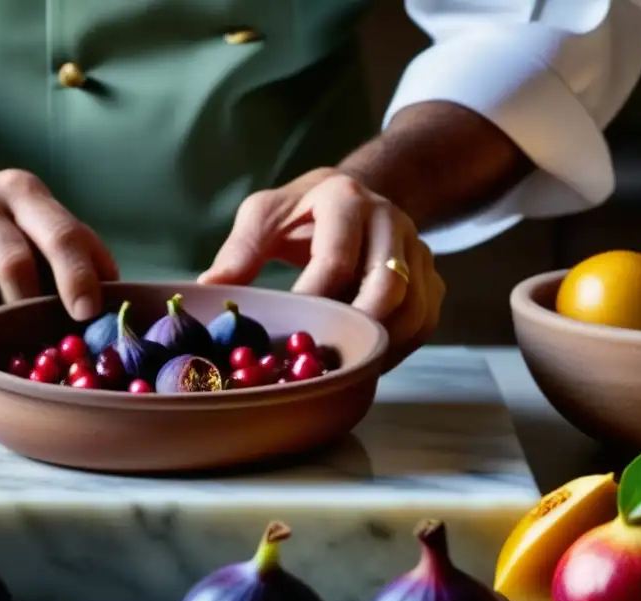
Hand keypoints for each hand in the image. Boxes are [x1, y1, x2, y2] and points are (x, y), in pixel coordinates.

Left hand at [198, 168, 444, 370]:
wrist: (359, 193)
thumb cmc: (303, 211)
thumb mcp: (266, 214)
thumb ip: (241, 250)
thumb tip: (209, 289)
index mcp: (346, 201)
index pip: (335, 259)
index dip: (313, 300)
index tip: (289, 331)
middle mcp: (391, 221)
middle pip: (388, 287)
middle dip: (355, 329)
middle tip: (321, 360)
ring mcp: (418, 251)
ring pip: (413, 310)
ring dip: (378, 346)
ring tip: (341, 368)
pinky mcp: (431, 278)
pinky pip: (424, 322)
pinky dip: (396, 350)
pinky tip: (363, 361)